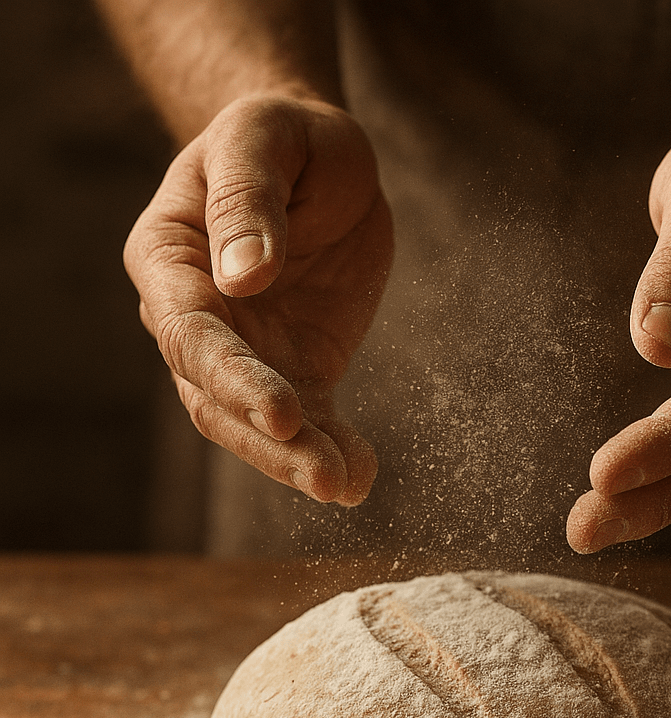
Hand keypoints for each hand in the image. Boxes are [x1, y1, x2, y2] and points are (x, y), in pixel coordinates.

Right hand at [125, 96, 392, 504]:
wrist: (317, 160)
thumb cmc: (280, 136)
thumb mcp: (263, 139)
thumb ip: (246, 202)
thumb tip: (244, 276)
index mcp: (169, 262)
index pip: (192, 336)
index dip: (234, 380)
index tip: (286, 412)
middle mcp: (198, 318)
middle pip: (218, 398)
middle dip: (270, 443)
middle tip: (322, 476)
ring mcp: (248, 350)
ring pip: (258, 425)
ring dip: (299, 461)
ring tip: (345, 486)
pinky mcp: (300, 366)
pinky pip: (311, 420)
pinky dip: (333, 449)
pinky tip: (360, 477)